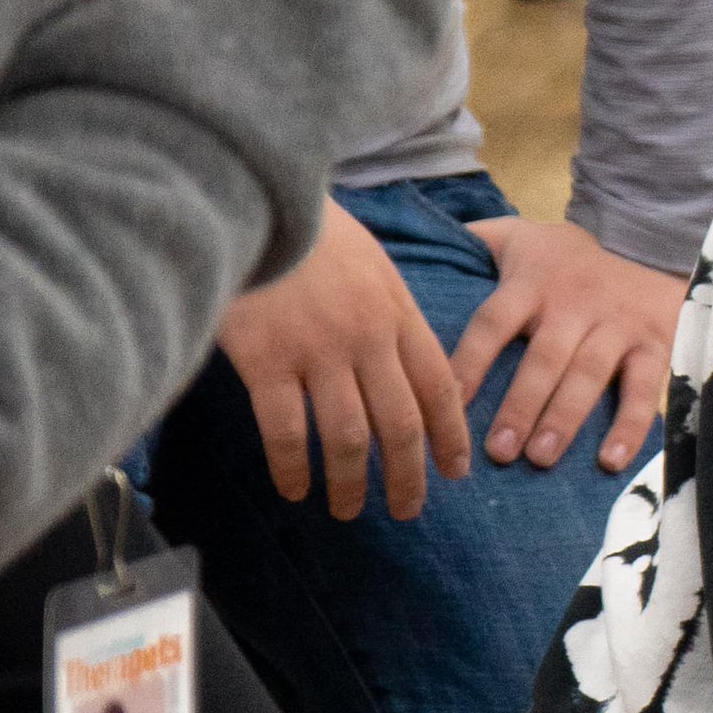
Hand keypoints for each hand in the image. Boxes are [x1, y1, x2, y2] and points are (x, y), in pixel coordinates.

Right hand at [213, 202, 474, 520]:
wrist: (256, 201)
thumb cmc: (311, 232)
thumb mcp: (374, 263)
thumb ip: (390, 312)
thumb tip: (400, 360)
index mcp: (399, 312)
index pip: (439, 384)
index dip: (450, 433)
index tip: (456, 470)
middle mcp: (369, 338)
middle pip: (401, 422)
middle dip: (408, 474)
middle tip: (407, 510)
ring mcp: (319, 352)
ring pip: (348, 436)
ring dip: (351, 481)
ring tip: (349, 510)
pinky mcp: (268, 361)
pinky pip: (287, 430)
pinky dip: (294, 467)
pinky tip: (295, 490)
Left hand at [446, 219, 686, 471]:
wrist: (650, 241)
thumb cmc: (568, 256)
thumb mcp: (519, 237)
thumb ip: (473, 242)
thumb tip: (417, 244)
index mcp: (532, 284)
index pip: (493, 324)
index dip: (469, 363)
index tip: (448, 407)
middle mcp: (574, 304)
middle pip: (544, 357)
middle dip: (521, 405)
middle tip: (499, 451)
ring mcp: (616, 325)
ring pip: (589, 374)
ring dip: (564, 418)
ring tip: (540, 458)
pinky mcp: (654, 342)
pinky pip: (643, 387)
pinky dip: (630, 425)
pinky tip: (610, 462)